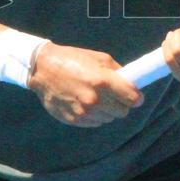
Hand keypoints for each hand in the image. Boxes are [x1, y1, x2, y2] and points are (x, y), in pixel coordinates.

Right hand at [28, 42, 143, 126]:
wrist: (42, 70)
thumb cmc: (72, 60)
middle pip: (123, 112)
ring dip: (107, 110)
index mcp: (102, 81)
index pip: (133, 99)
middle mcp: (94, 100)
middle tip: (114, 95)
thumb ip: (118, 72)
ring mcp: (83, 112)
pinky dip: (95, 115)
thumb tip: (132, 84)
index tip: (135, 96)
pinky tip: (85, 103)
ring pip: (109, 119)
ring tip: (96, 97)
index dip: (136, 97)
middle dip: (121, 104)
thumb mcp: (99, 58)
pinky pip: (95, 123)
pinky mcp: (74, 120)